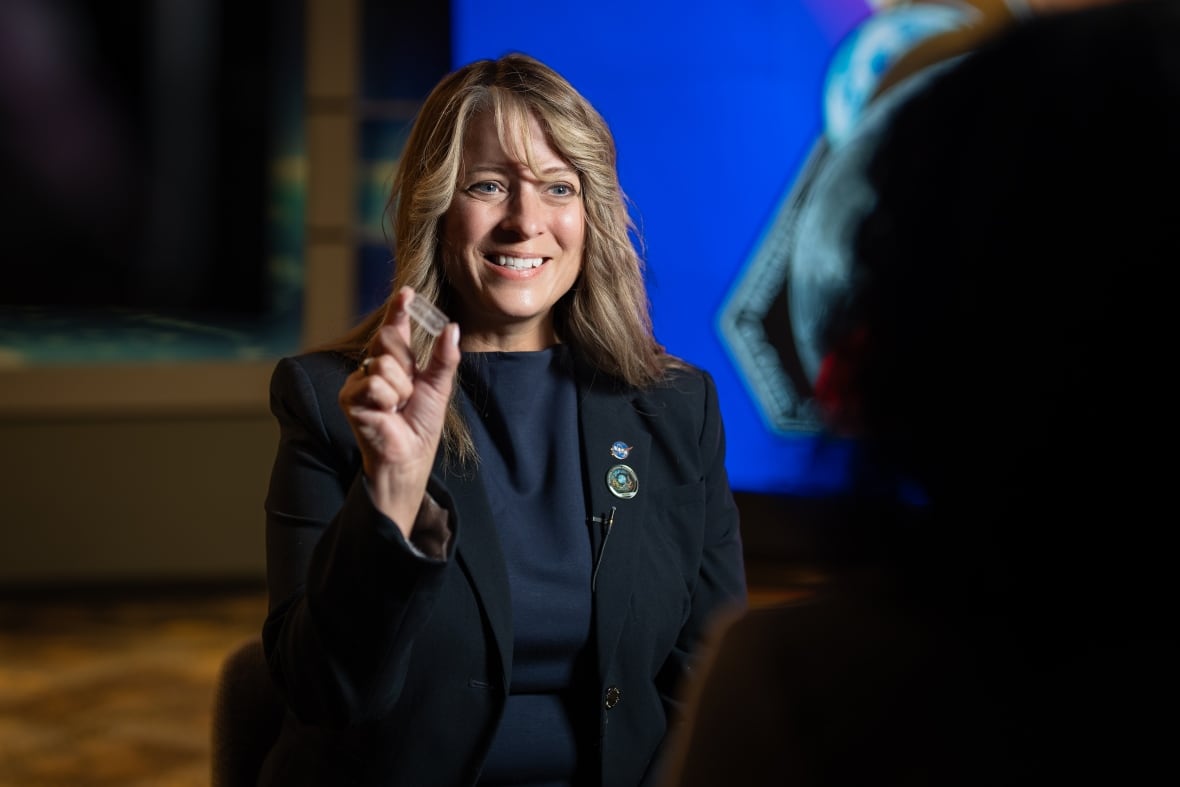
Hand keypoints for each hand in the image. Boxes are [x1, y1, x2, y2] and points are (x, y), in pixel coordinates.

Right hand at [339, 286, 460, 536]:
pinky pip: (375, 384)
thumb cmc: (421, 425)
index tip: (407, 292)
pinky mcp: (349, 397)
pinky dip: (388, 400)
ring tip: (398, 408)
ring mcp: (359, 381)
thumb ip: (444, 358)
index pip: (396, 328)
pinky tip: (386, 414)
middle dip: (407, 367)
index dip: (399, 310)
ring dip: (400, 390)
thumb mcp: (439, 386)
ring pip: (384, 364)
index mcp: (397, 362)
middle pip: (390, 341)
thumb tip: (452, 327)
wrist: (409, 456)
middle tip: (408, 394)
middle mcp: (375, 367)